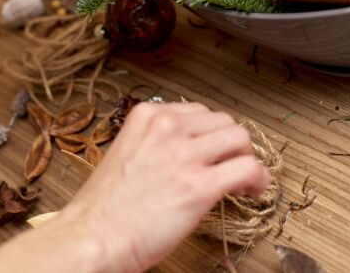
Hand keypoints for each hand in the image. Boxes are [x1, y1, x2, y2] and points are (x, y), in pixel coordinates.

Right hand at [49, 102, 271, 272]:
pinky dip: (258, 179)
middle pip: (224, 121)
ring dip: (247, 159)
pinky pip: (247, 169)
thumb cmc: (103, 209)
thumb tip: (187, 150)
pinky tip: (252, 191)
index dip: (212, 134)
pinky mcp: (199, 186)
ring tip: (244, 180)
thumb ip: (156, 144)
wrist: (90, 238)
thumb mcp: (126, 154)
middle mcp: (167, 128)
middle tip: (231, 166)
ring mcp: (184, 155)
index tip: (215, 150)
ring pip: (240, 139)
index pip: (198, 112)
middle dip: (231, 145)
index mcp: (146, 117)